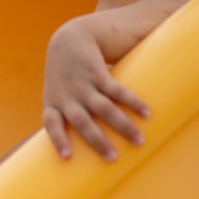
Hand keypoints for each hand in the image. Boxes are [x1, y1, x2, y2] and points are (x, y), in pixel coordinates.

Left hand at [42, 18, 149, 161]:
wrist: (69, 39)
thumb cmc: (64, 76)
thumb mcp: (55, 94)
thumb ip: (64, 115)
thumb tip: (88, 145)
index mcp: (54, 104)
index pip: (51, 124)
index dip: (58, 140)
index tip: (67, 157)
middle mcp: (68, 97)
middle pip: (83, 122)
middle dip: (98, 141)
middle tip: (114, 158)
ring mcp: (83, 85)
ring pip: (104, 108)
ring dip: (122, 126)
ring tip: (140, 140)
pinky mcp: (98, 73)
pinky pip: (117, 91)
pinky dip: (132, 102)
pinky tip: (147, 113)